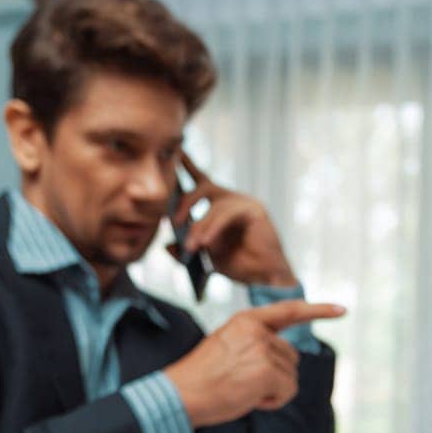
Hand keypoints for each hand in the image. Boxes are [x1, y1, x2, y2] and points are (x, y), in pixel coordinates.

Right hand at [165, 299, 345, 427]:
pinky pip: (288, 390)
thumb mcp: (228, 348)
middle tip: (244, 383)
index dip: (318, 310)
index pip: (289, 310)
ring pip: (291, 376)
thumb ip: (255, 345)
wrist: (180, 394)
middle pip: (292, 357)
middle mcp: (257, 331)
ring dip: (274, 390)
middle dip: (276, 375)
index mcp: (246, 321)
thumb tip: (286, 362)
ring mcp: (263, 349)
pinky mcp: (266, 371)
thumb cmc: (201, 378)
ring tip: (243, 390)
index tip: (342, 310)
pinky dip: (274, 401)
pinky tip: (251, 399)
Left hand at [169, 153, 295, 286]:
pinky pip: (227, 214)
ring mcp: (245, 203)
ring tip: (191, 247)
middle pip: (204, 186)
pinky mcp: (255, 210)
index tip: (176, 155)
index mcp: (221, 206)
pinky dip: (214, 228)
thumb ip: (187, 249)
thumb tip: (166, 246)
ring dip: (200, 227)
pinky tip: (206, 242)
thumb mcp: (206, 258)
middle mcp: (233, 200)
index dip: (189, 166)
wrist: (265, 277)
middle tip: (174, 221)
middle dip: (186, 200)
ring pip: (214, 205)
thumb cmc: (240, 265)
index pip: (201, 181)